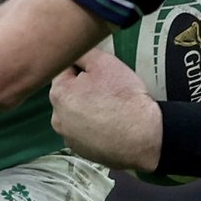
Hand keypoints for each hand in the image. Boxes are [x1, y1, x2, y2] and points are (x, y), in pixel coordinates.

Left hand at [49, 47, 161, 170]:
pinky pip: (84, 131)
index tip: (101, 74)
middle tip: (109, 90)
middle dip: (84, 88)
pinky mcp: (81, 150)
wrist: (144, 137)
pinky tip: (110, 124)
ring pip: (76, 113)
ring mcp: (68, 137)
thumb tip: (72, 50)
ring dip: (88, 108)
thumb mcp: (104, 63)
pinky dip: (94, 127)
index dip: (85, 68)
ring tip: (111, 108)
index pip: (65, 70)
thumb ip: (82, 52)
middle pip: (69, 93)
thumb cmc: (124, 99)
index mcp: (59, 94)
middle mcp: (57, 118)